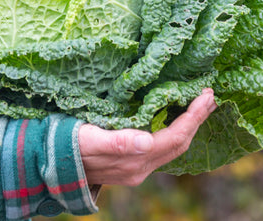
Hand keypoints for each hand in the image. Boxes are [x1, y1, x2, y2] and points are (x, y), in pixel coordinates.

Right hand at [78, 88, 216, 185]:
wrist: (53, 164)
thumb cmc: (68, 144)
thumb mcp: (89, 138)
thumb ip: (117, 142)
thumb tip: (145, 140)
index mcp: (134, 160)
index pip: (175, 137)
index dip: (193, 117)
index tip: (206, 95)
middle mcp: (141, 168)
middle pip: (180, 144)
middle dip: (198, 119)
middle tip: (210, 95)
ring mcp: (138, 168)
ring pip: (174, 146)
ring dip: (190, 124)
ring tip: (200, 104)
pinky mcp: (133, 163)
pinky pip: (164, 146)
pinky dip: (176, 129)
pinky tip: (175, 117)